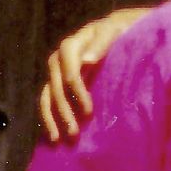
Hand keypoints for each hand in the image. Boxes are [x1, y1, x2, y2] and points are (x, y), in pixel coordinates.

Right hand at [38, 9, 145, 141]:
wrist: (121, 30)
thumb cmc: (123, 31)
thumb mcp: (117, 31)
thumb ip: (103, 42)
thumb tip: (87, 61)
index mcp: (73, 44)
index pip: (68, 69)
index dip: (76, 90)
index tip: (89, 111)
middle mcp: (60, 58)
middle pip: (55, 86)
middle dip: (64, 110)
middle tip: (74, 132)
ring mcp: (58, 71)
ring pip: (48, 95)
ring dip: (52, 118)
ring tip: (58, 139)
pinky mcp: (60, 82)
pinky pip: (48, 100)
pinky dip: (49, 117)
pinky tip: (53, 135)